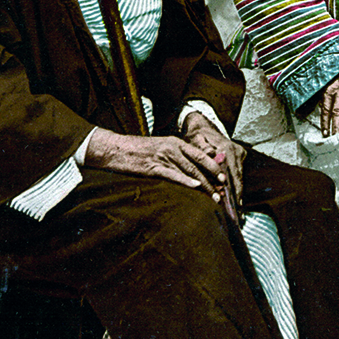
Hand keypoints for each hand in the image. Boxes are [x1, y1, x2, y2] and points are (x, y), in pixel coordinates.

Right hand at [86, 128, 236, 216]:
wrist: (115, 149)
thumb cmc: (137, 151)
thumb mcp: (160, 148)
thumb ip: (175, 156)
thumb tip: (191, 168)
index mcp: (175, 142)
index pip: (200, 154)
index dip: (213, 166)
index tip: (223, 177)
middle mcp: (172, 148)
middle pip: (198, 164)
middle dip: (212, 178)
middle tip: (223, 190)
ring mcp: (163, 157)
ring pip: (189, 172)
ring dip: (204, 185)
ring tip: (214, 196)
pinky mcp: (153, 167)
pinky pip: (173, 175)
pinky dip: (186, 181)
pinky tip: (196, 187)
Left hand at [182, 111, 245, 206]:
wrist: (202, 126)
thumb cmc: (197, 135)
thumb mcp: (196, 140)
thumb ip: (203, 148)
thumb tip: (210, 154)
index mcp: (227, 148)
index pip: (232, 172)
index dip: (233, 188)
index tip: (233, 201)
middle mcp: (236, 151)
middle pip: (238, 176)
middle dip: (237, 193)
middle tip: (237, 210)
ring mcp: (239, 153)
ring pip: (239, 175)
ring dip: (236, 190)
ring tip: (236, 207)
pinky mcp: (239, 155)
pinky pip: (236, 172)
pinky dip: (234, 184)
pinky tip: (233, 196)